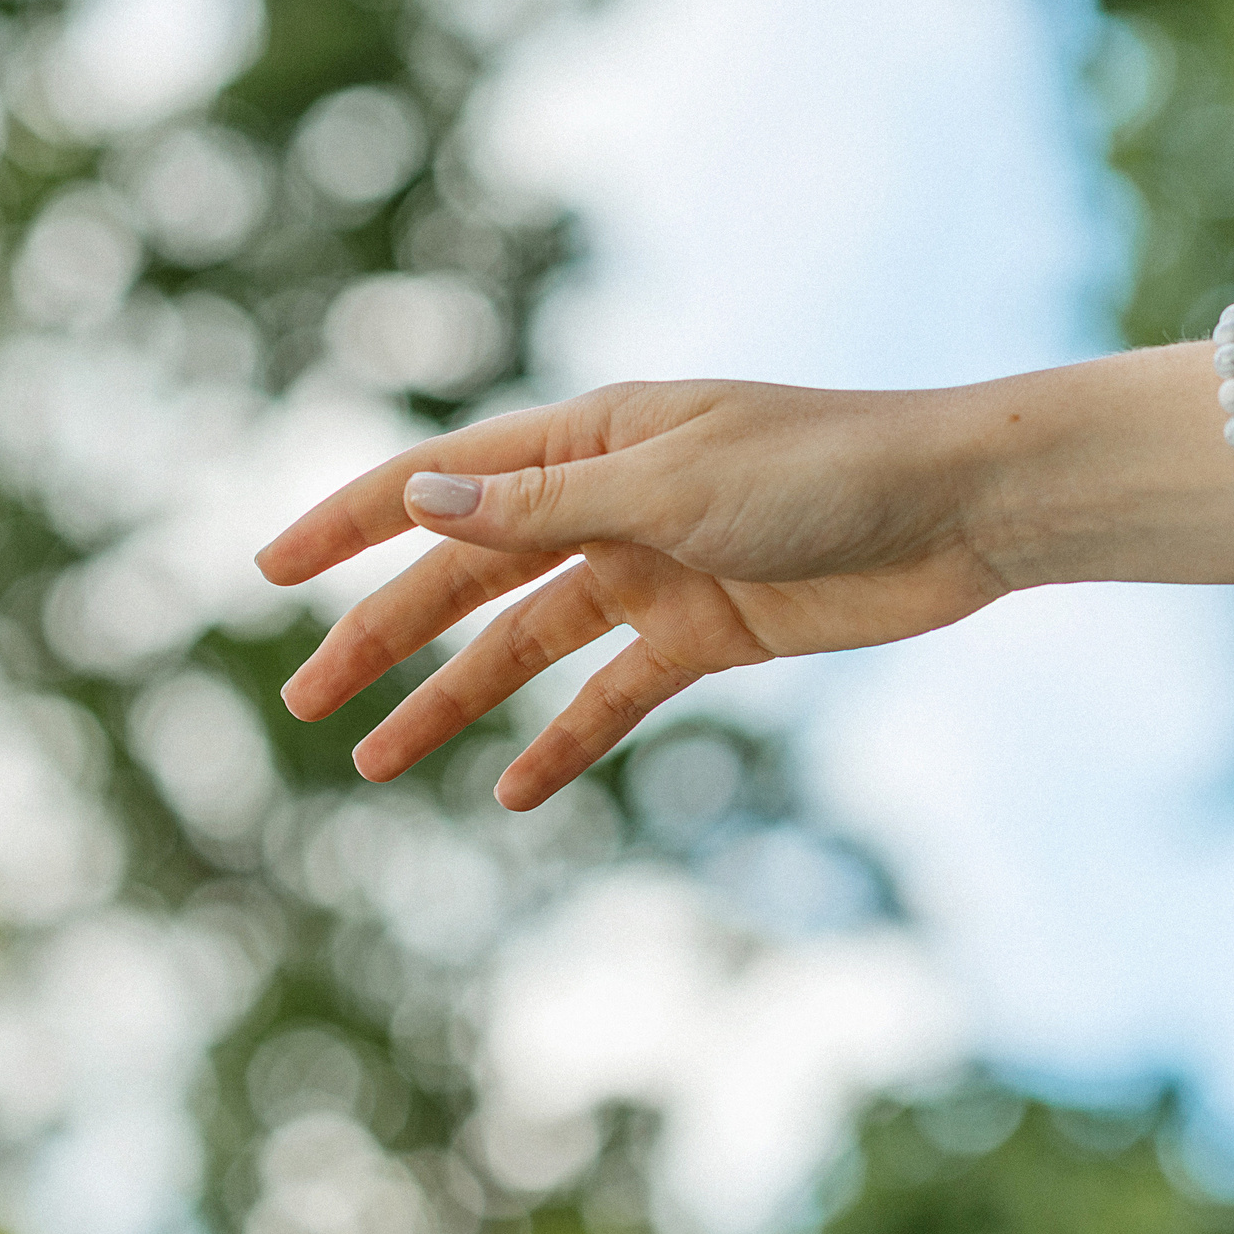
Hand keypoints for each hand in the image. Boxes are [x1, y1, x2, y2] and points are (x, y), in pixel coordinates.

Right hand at [258, 379, 1011, 809]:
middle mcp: (604, 502)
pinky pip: (610, 694)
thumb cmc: (828, 467)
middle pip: (462, 577)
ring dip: (451, 702)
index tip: (268, 572)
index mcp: (586, 442)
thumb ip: (542, 511)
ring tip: (378, 767)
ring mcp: (650, 569)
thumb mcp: (672, 487)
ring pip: (521, 645)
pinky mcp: (703, 632)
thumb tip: (417, 505)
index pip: (436, 481)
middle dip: (379, 640)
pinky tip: (513, 791)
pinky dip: (562, 739)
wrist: (965, 510)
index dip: (346, 524)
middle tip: (306, 706)